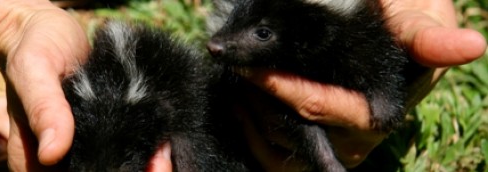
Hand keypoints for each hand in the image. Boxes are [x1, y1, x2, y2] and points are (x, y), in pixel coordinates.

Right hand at [0, 0, 174, 169]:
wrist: (48, 29)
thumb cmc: (34, 47)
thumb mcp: (34, 71)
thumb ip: (44, 109)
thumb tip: (52, 153)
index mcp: (32, 158)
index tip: (130, 169)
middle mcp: (56, 160)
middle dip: (131, 171)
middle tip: (159, 161)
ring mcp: (80, 147)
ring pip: (114, 168)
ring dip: (142, 164)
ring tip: (164, 152)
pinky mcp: (101, 132)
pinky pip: (123, 149)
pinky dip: (145, 150)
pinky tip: (162, 143)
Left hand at [239, 0, 485, 167]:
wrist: (390, 33)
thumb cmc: (399, 17)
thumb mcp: (413, 16)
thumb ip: (423, 35)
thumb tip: (473, 47)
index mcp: (382, 106)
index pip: (325, 108)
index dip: (286, 90)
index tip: (254, 69)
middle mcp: (357, 133)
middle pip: (298, 130)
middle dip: (262, 102)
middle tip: (236, 70)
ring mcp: (335, 139)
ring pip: (284, 144)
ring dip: (254, 116)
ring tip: (236, 83)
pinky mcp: (318, 138)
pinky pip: (279, 152)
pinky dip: (253, 132)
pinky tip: (240, 104)